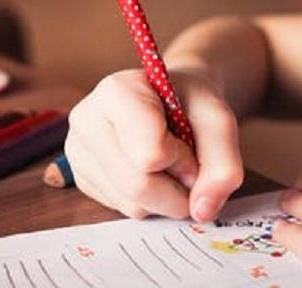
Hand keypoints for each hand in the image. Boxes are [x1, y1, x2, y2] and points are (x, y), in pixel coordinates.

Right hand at [65, 68, 242, 221]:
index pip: (149, 154)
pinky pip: (122, 209)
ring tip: (167, 165)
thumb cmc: (190, 102)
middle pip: (138, 185)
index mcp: (116, 91)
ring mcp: (78, 151)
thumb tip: (202, 210)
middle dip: (177, 188)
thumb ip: (223, 163)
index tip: (188, 142)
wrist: (169, 99)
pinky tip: (149, 172)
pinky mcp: (81, 178)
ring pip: (132, 204)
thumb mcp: (219, 120)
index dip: (182, 159)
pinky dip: (149, 201)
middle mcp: (86, 120)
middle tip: (187, 165)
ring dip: (165, 197)